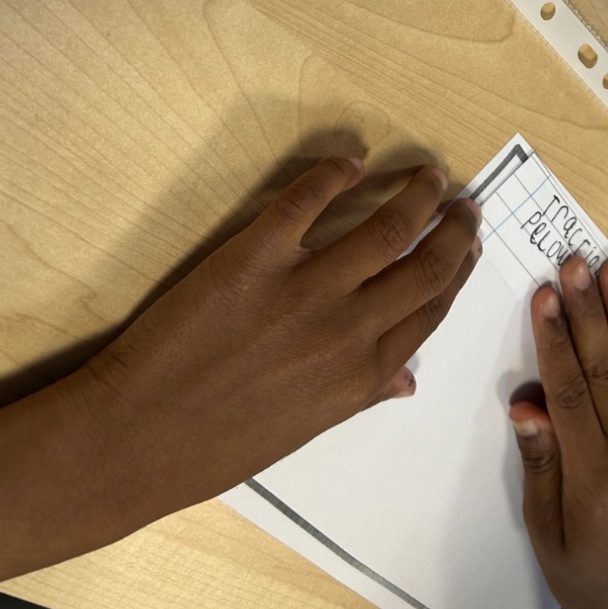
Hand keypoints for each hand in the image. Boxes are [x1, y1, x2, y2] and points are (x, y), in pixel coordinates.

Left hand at [83, 156, 481, 515]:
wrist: (138, 439)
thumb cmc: (218, 445)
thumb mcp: (304, 429)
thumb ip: (360, 394)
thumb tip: (406, 380)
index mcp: (361, 375)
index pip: (430, 310)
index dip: (458, 271)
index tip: (469, 245)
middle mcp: (347, 330)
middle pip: (423, 266)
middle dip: (453, 230)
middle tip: (465, 202)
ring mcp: (304, 291)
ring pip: (385, 229)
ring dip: (414, 196)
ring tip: (428, 175)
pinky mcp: (254, 258)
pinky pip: (306, 201)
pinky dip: (334, 174)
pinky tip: (351, 162)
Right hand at [510, 256, 607, 608]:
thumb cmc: (580, 569)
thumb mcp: (543, 526)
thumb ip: (539, 461)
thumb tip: (525, 402)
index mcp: (594, 473)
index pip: (570, 391)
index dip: (555, 339)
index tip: (544, 293)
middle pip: (606, 367)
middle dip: (588, 310)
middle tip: (575, 261)